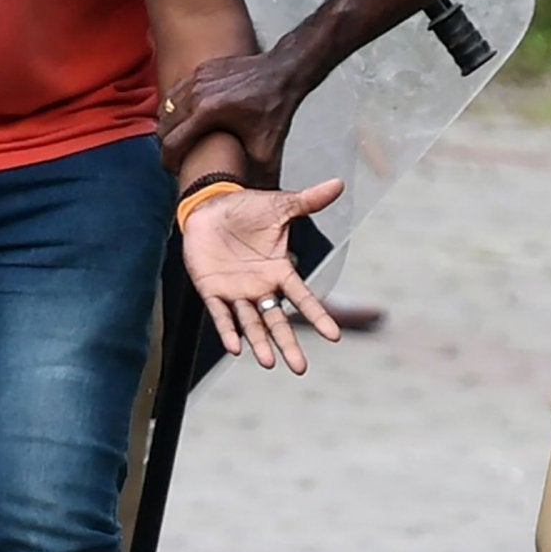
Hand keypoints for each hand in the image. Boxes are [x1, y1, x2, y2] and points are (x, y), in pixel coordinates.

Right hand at [158, 46, 301, 182]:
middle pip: (164, 125)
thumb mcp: (267, 147)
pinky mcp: (200, 70)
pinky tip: (185, 119)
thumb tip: (253, 196)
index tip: (173, 170)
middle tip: (176, 158)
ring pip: (166, 107)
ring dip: (168, 125)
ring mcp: (196, 78)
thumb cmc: (274, 106)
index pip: (172, 143)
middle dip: (166, 145)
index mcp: (207, 112)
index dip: (168, 162)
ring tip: (178, 139)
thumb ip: (257, 174)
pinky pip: (176, 92)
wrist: (282, 72)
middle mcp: (196, 93)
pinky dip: (175, 107)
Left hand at [181, 180, 345, 372]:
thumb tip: (339, 183)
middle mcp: (260, 287)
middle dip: (287, 343)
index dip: (317, 315)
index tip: (334, 335)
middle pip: (277, 320)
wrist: (210, 207)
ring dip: (259, 342)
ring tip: (268, 362)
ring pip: (250, 323)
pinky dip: (227, 329)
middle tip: (300, 368)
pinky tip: (235, 346)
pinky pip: (220, 313)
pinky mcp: (211, 290)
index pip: (302, 297)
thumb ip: (308, 201)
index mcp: (279, 271)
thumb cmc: (247, 208)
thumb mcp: (280, 205)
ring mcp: (236, 291)